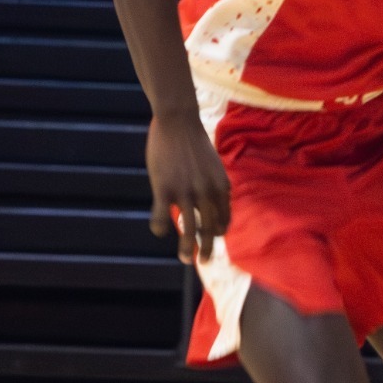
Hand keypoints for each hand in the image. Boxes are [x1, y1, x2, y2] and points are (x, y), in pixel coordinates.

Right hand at [146, 111, 230, 262]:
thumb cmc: (194, 143)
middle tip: (205, 261)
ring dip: (187, 249)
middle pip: (209, 228)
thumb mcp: (214, 165)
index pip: (224, 218)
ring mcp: (186, 192)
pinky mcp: (164, 188)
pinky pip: (161, 217)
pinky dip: (159, 227)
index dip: (219, 231)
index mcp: (221, 187)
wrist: (178, 121)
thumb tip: (215, 204)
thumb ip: (215, 185)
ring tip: (186, 259)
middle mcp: (207, 192)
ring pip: (189, 229)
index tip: (213, 239)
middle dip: (208, 248)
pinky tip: (159, 230)